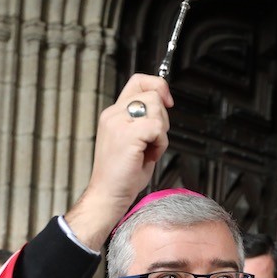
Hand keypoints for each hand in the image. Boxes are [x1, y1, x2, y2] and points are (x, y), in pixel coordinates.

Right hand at [65, 74, 173, 249]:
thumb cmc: (122, 175)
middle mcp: (113, 114)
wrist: (108, 195)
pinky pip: (157, 128)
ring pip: (157, 109)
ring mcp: (118, 123)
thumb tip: (164, 106)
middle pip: (153, 94)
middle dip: (163, 117)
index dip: (158, 86)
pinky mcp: (127, 135)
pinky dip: (160, 144)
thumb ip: (144, 121)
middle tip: (153, 141)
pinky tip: (149, 156)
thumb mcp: (134, 141)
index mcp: (113, 114)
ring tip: (148, 151)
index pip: (139, 81)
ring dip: (161, 133)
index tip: (168, 102)